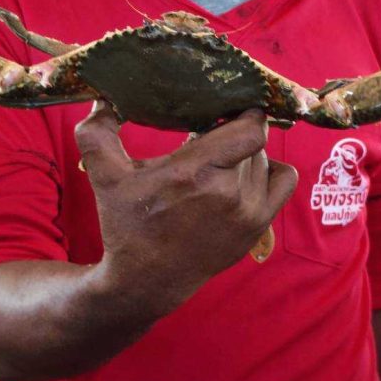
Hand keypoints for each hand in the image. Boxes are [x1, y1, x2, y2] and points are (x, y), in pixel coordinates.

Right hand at [75, 103, 296, 308]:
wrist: (147, 280)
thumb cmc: (127, 225)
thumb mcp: (105, 178)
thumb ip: (96, 135)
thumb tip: (102, 99)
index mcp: (192, 173)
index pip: (250, 129)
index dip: (244, 112)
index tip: (225, 108)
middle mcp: (227, 193)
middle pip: (252, 141)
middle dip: (233, 133)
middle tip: (209, 135)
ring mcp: (247, 213)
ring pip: (265, 159)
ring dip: (247, 152)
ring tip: (219, 159)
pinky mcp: (258, 227)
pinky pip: (284, 181)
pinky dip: (271, 170)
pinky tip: (245, 172)